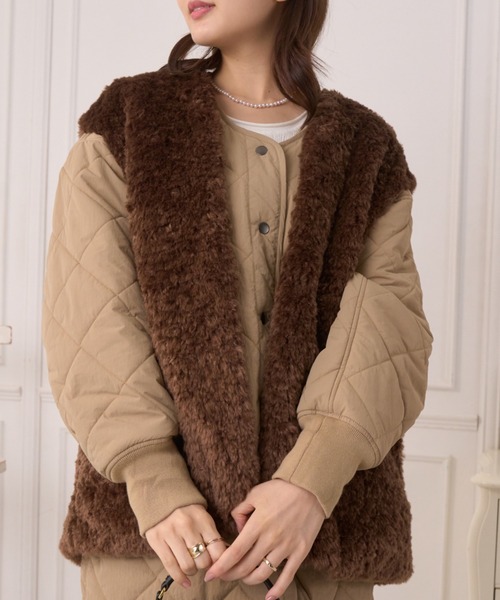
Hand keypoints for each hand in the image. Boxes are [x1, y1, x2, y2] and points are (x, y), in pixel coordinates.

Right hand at [145, 504, 226, 588]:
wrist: (160, 496)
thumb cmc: (186, 511)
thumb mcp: (202, 517)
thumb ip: (211, 535)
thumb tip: (221, 560)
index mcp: (202, 519)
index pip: (217, 549)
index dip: (220, 562)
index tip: (218, 564)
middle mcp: (187, 525)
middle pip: (203, 560)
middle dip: (204, 566)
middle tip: (202, 562)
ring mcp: (171, 533)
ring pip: (188, 566)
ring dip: (192, 571)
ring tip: (192, 567)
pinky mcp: (157, 540)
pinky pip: (170, 566)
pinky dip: (180, 578)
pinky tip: (185, 581)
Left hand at [204, 480, 324, 599]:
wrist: (309, 488)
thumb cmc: (280, 489)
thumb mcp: (255, 494)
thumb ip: (241, 511)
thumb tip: (238, 530)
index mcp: (257, 524)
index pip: (235, 552)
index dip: (221, 567)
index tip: (210, 575)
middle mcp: (270, 539)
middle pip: (246, 566)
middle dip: (231, 575)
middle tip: (223, 576)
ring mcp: (286, 547)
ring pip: (263, 574)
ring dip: (249, 580)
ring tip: (243, 577)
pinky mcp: (300, 552)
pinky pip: (288, 576)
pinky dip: (277, 590)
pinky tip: (269, 598)